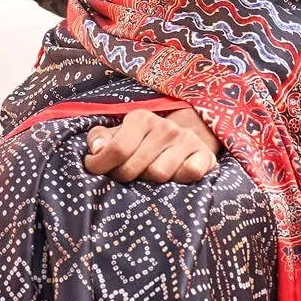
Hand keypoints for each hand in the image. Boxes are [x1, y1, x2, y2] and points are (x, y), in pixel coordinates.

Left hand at [84, 106, 218, 183]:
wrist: (185, 137)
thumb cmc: (143, 141)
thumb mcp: (118, 134)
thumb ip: (99, 139)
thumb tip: (96, 150)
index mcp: (141, 118)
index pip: (117, 149)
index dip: (100, 165)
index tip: (95, 170)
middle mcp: (166, 127)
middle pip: (134, 168)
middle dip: (124, 177)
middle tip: (126, 175)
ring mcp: (187, 140)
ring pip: (159, 174)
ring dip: (150, 182)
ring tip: (149, 174)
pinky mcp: (205, 156)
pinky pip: (189, 174)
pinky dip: (179, 180)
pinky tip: (173, 177)